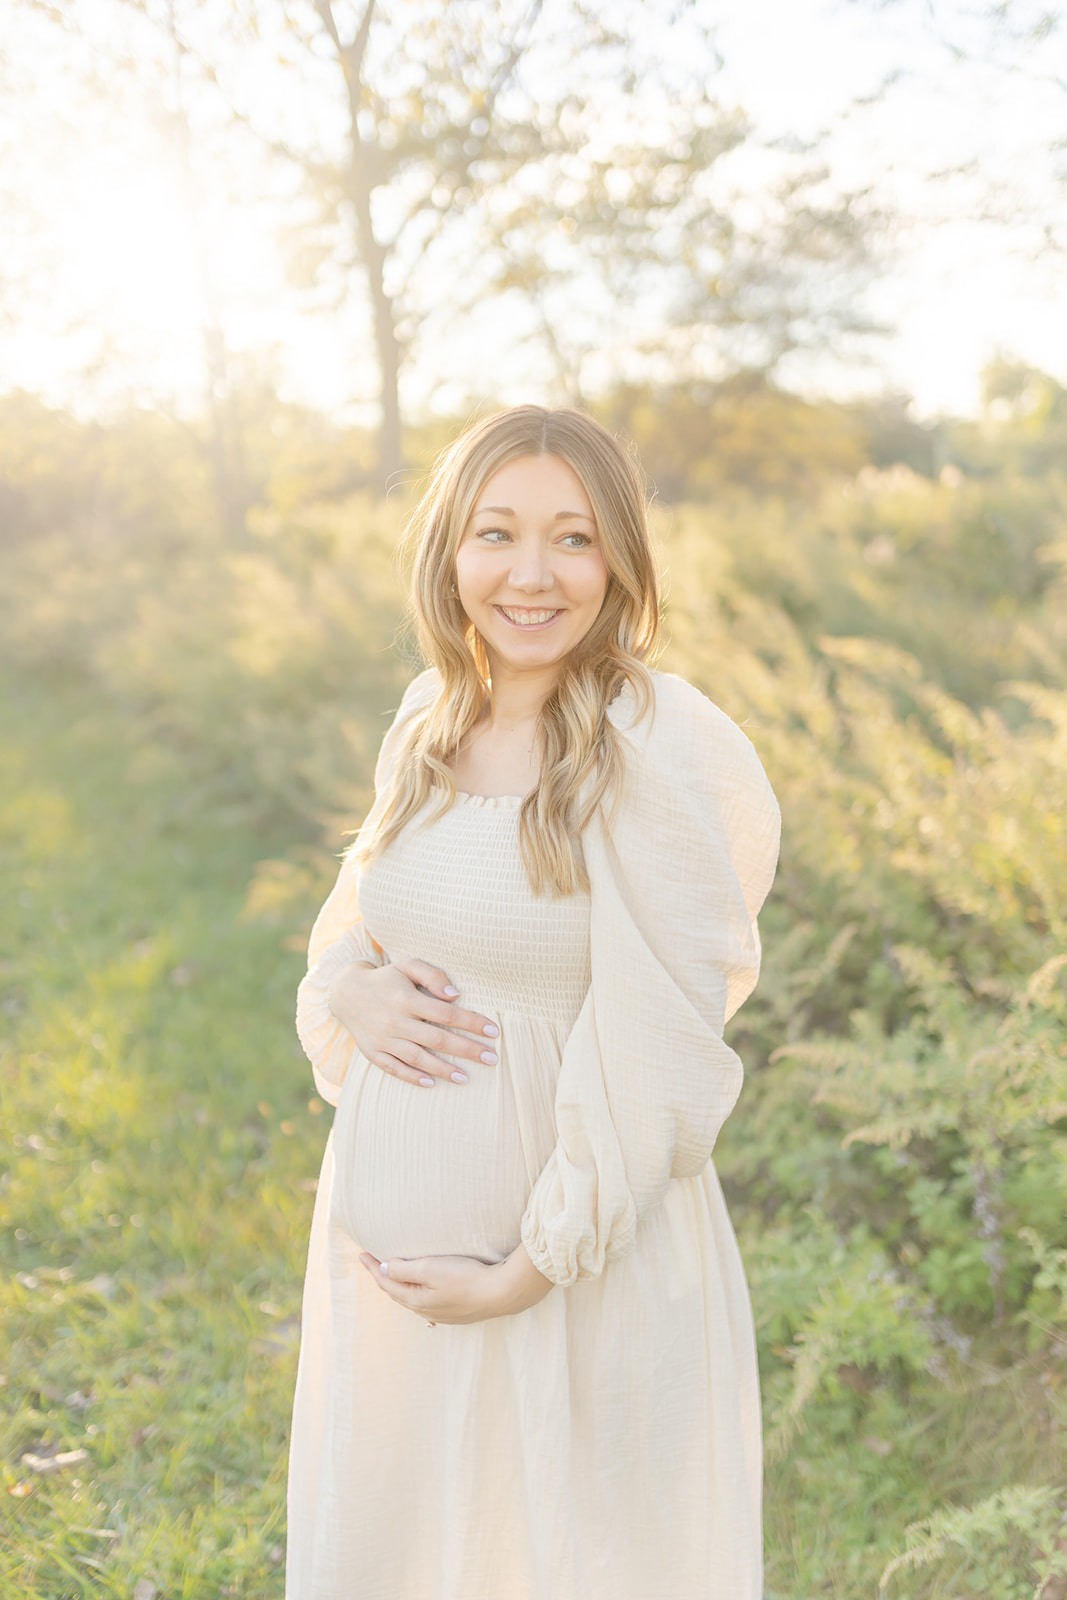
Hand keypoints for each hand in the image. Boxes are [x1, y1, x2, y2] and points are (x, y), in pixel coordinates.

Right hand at [327, 957, 499, 1087]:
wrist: (346, 993)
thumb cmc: (387, 979)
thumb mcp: (408, 966)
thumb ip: (433, 975)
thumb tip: (455, 995)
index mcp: (406, 999)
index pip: (446, 1014)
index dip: (471, 1023)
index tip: (493, 1031)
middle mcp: (395, 1021)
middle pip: (437, 1039)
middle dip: (467, 1050)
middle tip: (492, 1059)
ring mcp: (383, 1039)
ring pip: (418, 1058)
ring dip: (444, 1070)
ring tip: (466, 1078)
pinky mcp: (373, 1053)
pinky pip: (395, 1069)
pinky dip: (413, 1077)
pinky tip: (432, 1083)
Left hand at [358, 1245, 553, 1324]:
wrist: (503, 1292)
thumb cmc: (467, 1277)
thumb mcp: (430, 1268)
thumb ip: (404, 1270)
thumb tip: (383, 1269)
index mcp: (416, 1300)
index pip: (387, 1283)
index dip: (373, 1267)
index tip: (361, 1253)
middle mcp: (426, 1311)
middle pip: (398, 1293)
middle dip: (383, 1278)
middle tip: (373, 1262)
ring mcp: (443, 1314)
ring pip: (413, 1300)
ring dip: (401, 1286)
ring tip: (395, 1275)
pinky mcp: (458, 1313)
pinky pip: (428, 1303)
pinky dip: (418, 1293)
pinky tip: (423, 1292)